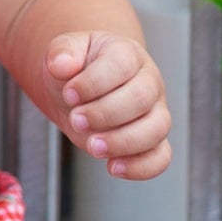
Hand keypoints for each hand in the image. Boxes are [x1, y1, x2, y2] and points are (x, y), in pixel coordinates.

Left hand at [45, 31, 171, 180]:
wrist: (80, 90)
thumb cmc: (76, 69)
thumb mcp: (65, 52)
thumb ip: (62, 52)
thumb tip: (61, 64)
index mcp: (127, 54)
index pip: (122, 64)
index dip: (94, 81)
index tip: (68, 93)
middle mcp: (148, 82)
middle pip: (141, 98)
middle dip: (105, 113)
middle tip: (76, 120)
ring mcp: (155, 112)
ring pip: (156, 129)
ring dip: (123, 142)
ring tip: (93, 146)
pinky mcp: (152, 141)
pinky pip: (160, 157)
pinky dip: (141, 167)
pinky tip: (113, 167)